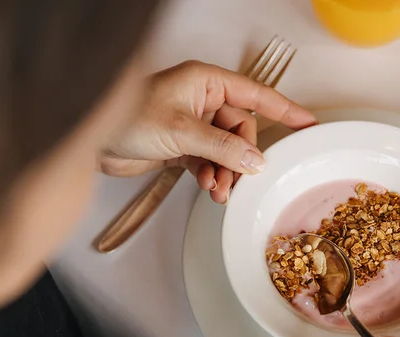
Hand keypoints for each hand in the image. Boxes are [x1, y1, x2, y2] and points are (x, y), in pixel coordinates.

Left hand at [100, 60, 315, 203]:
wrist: (92, 143)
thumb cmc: (128, 120)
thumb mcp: (181, 132)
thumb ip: (222, 146)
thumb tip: (255, 159)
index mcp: (204, 82)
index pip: (254, 94)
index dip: (283, 108)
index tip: (307, 123)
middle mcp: (201, 101)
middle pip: (240, 130)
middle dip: (241, 158)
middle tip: (237, 182)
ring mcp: (192, 125)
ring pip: (226, 150)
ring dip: (226, 173)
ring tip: (218, 192)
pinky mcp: (181, 147)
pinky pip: (209, 162)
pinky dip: (212, 177)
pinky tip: (210, 190)